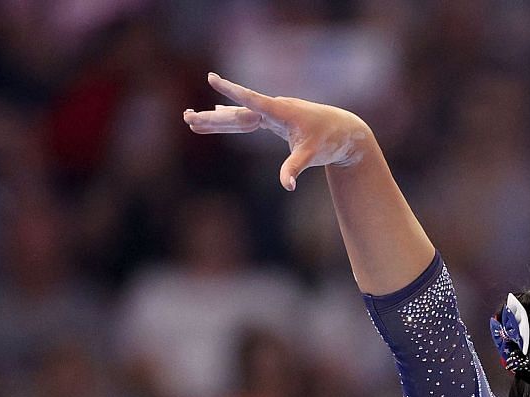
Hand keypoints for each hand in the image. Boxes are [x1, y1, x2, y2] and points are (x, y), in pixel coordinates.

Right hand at [183, 72, 372, 191]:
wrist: (343, 131)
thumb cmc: (328, 140)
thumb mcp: (312, 155)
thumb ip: (295, 168)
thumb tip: (286, 186)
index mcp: (279, 112)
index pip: (250, 101)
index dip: (231, 91)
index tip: (212, 78)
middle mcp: (272, 109)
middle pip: (236, 113)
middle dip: (211, 118)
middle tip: (185, 118)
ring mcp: (271, 114)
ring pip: (238, 116)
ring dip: (215, 119)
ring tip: (190, 120)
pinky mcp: (273, 120)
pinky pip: (247, 119)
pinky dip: (230, 117)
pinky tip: (217, 111)